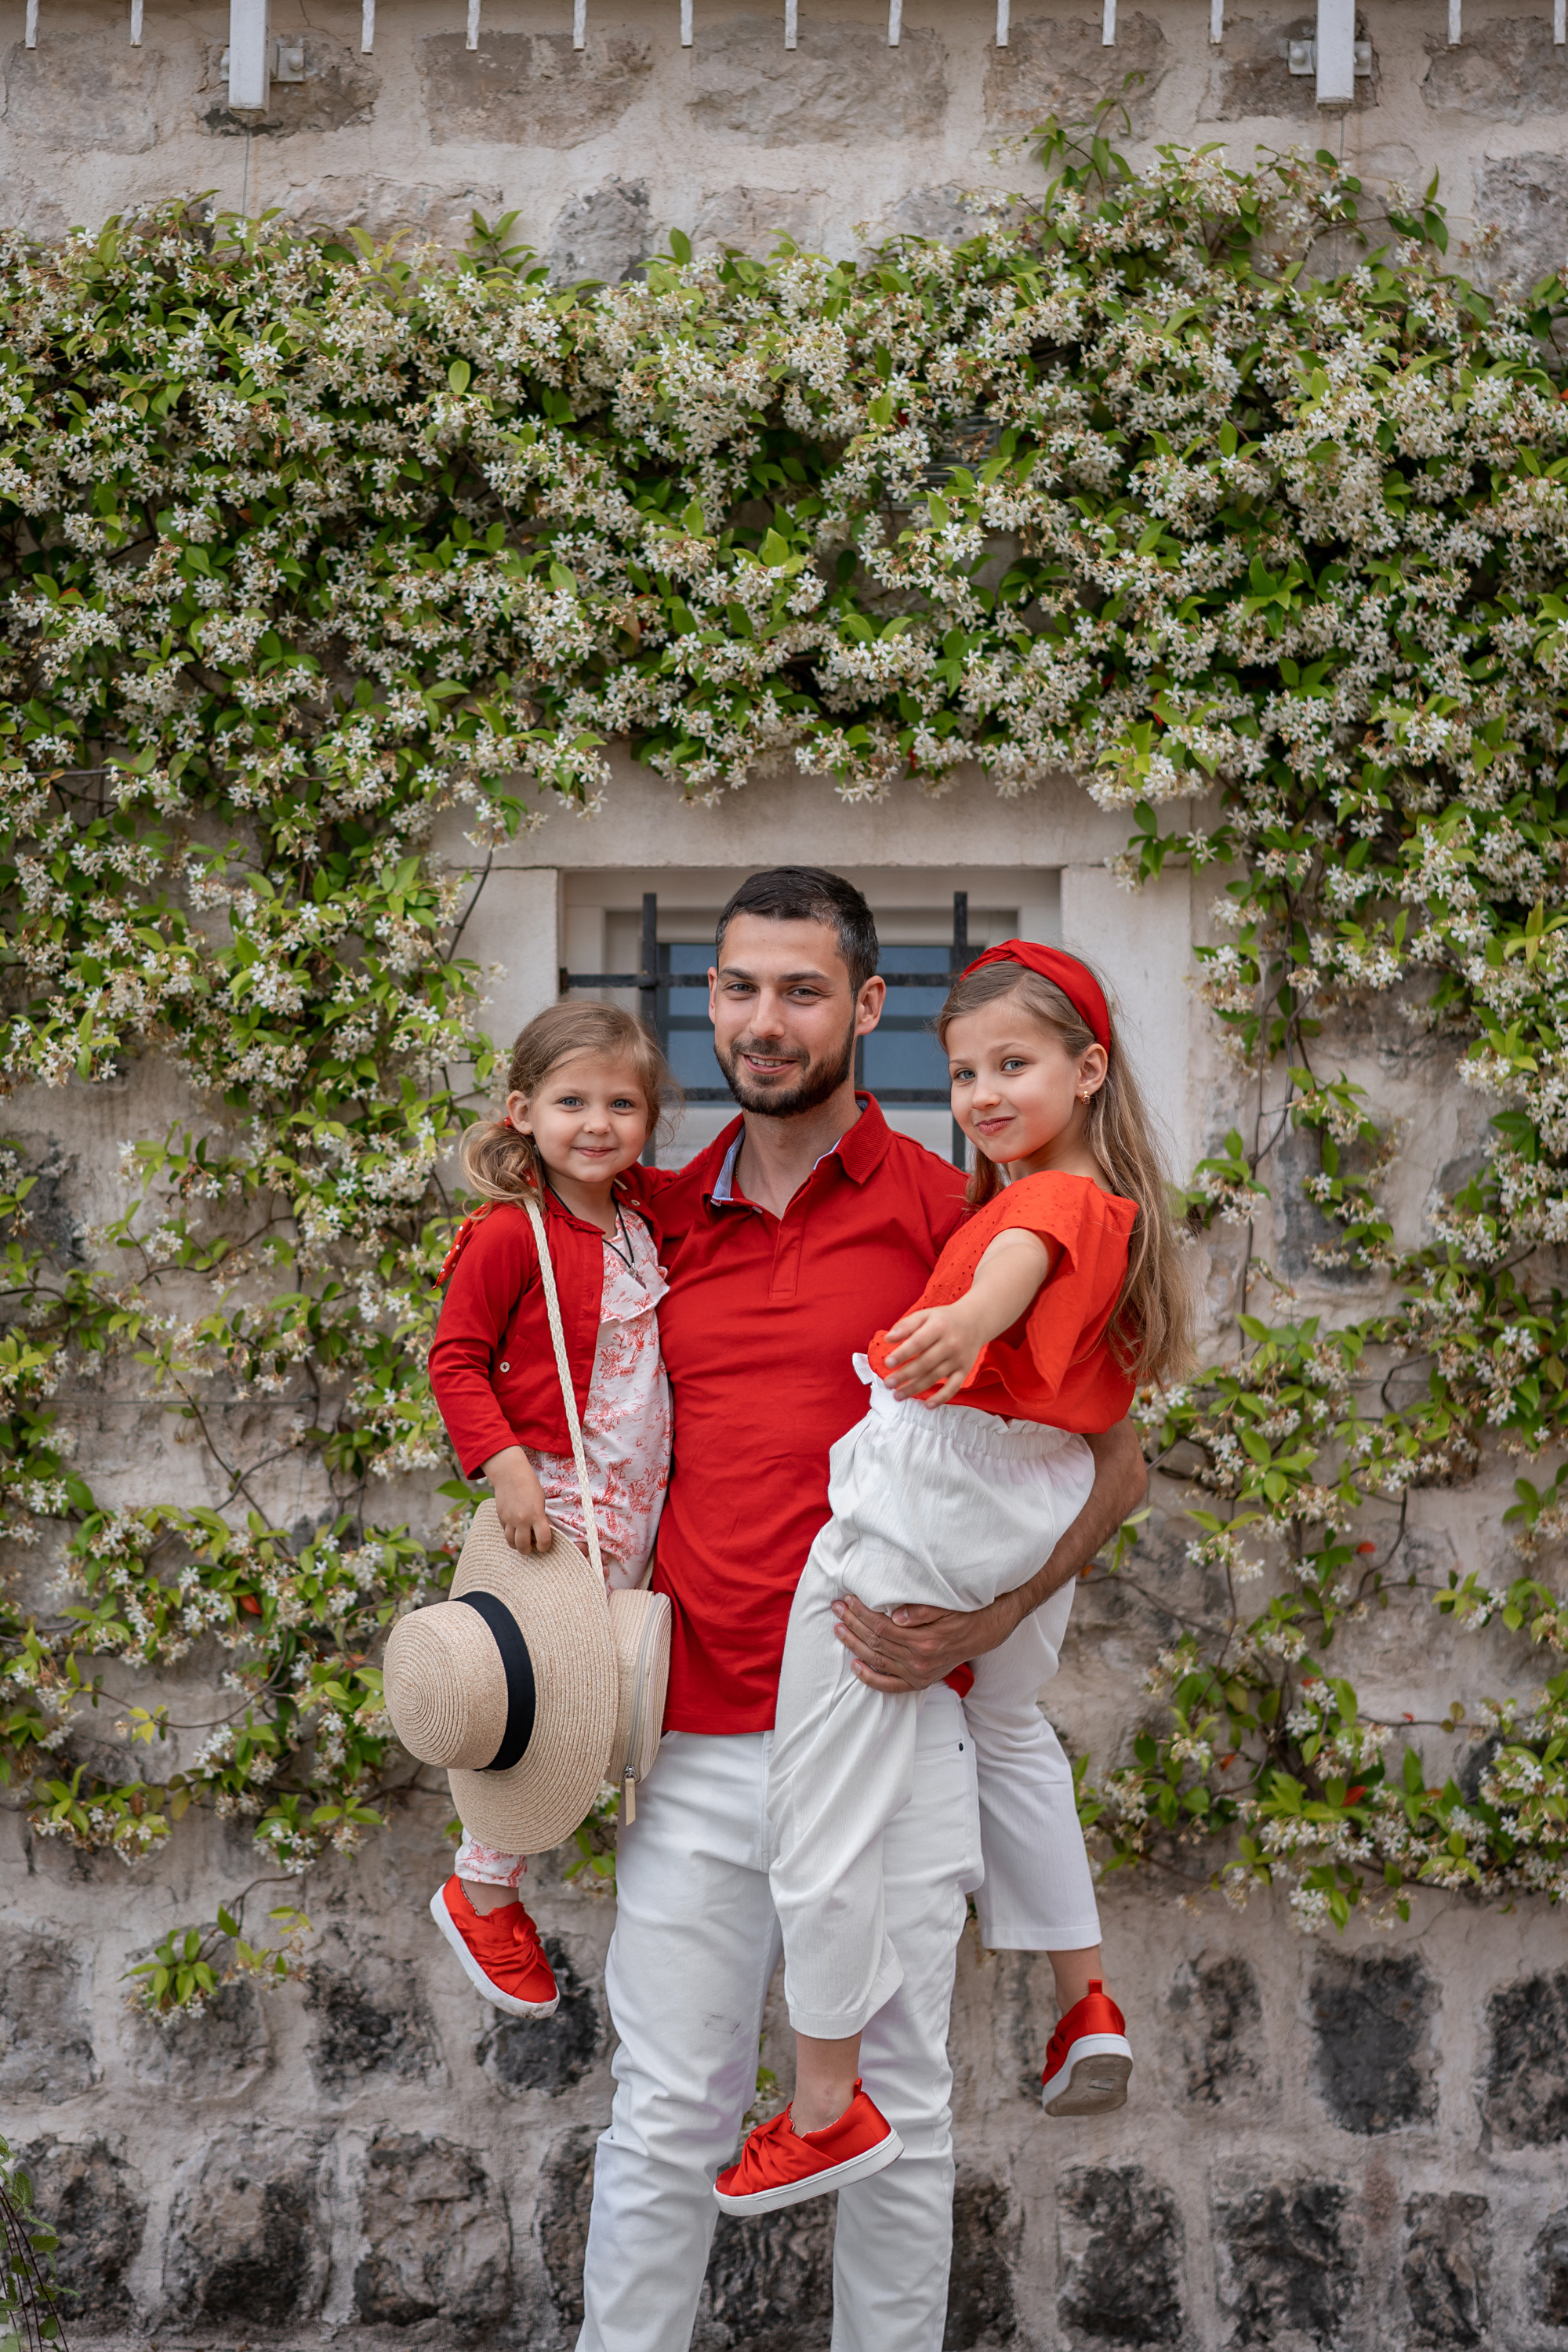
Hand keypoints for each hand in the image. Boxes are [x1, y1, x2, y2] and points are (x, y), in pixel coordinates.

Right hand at [484, 1447, 554, 1554]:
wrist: (510, 1474)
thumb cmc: (530, 1486)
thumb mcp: (541, 1501)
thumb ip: (543, 1518)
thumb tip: (547, 1533)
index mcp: (536, 1515)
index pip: (543, 1539)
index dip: (545, 1547)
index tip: (545, 1546)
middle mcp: (521, 1519)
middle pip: (523, 1547)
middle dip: (529, 1550)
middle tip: (533, 1546)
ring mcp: (509, 1520)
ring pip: (511, 1543)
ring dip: (518, 1545)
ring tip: (523, 1541)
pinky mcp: (500, 1517)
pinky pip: (505, 1533)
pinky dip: (511, 1535)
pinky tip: (516, 1530)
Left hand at [831, 1590, 1024, 1691]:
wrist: (986, 1631)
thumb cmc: (964, 1613)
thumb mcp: (947, 1606)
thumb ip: (922, 1610)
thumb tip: (896, 1615)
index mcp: (924, 1641)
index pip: (881, 1626)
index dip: (862, 1612)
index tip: (848, 1598)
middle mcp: (919, 1661)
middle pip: (875, 1642)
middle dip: (852, 1623)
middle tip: (836, 1607)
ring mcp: (918, 1674)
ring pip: (877, 1661)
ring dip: (854, 1645)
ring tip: (838, 1628)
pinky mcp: (920, 1681)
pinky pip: (890, 1685)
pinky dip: (871, 1678)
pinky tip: (855, 1667)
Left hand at [881, 1304, 983, 1406]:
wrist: (975, 1322)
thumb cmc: (944, 1320)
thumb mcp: (925, 1315)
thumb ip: (906, 1325)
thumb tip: (888, 1339)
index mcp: (938, 1327)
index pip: (918, 1342)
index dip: (903, 1354)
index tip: (888, 1363)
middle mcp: (950, 1344)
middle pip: (925, 1362)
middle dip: (905, 1375)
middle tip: (888, 1384)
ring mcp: (958, 1359)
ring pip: (935, 1376)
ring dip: (915, 1388)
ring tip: (898, 1395)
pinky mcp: (964, 1370)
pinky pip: (954, 1387)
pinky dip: (941, 1398)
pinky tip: (927, 1405)